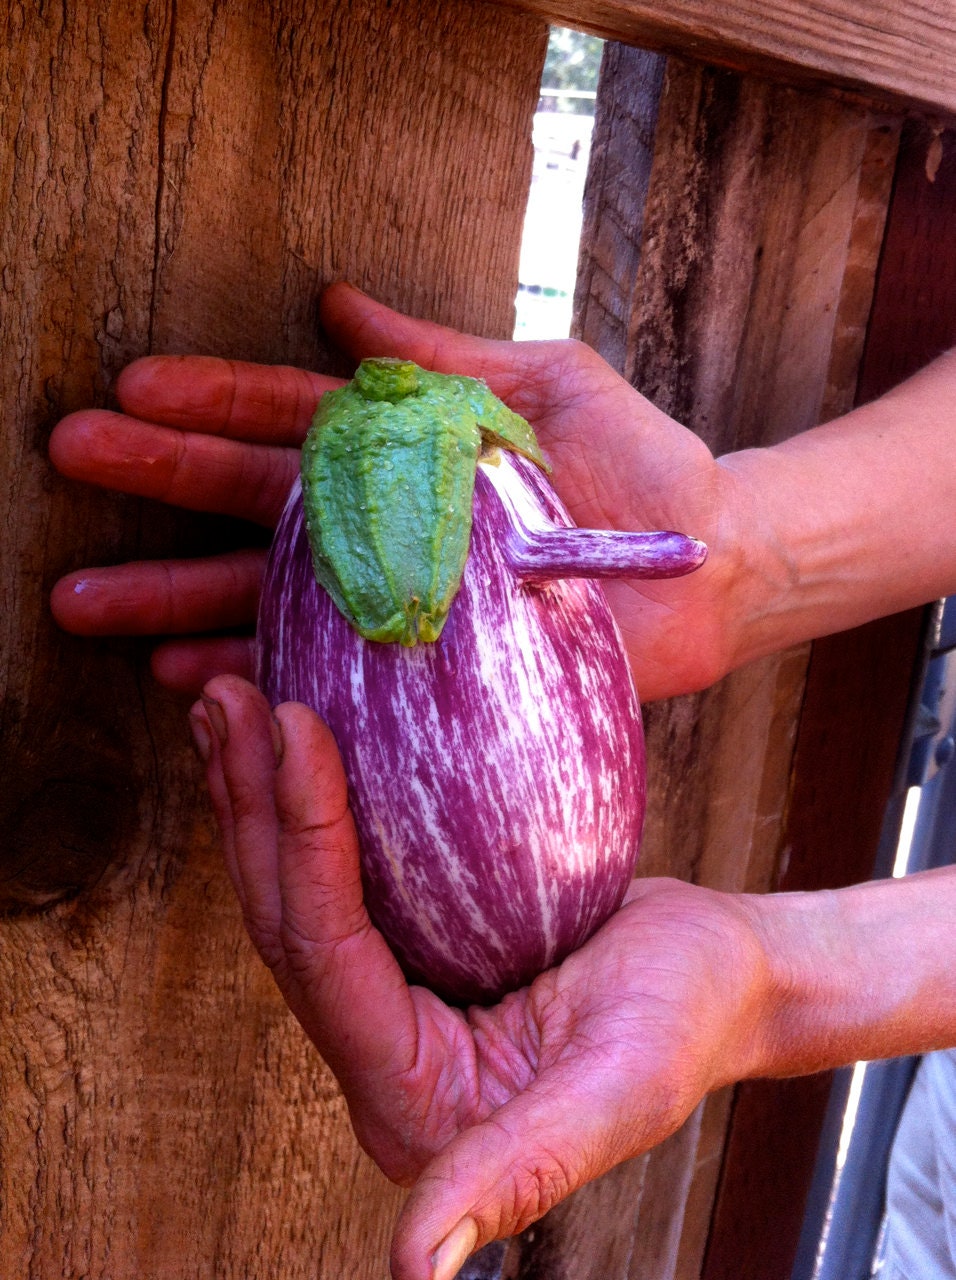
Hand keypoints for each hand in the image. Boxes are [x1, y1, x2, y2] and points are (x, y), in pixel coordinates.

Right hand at [50, 283, 744, 700]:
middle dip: (159, 481)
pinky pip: (329, 673)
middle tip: (65, 460)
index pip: (293, 418)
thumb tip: (338, 302)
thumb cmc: (641, 465)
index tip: (132, 388)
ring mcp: (401, 604)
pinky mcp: (428, 671)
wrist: (711, 564)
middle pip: (256, 503)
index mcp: (409, 452)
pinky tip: (188, 676)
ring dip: (177, 597)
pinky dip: (258, 674)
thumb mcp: (549, 382)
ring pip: (270, 595)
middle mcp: (390, 529)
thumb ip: (446, 355)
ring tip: (87, 598)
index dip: (214, 400)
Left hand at [193, 675, 770, 1279]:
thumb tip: (416, 1270)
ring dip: (256, 796)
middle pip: (288, 923)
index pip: (329, 960)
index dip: (303, 842)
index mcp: (414, 1102)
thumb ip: (521, 1169)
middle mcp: (382, 1056)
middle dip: (251, 807)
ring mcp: (390, 1002)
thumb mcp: (619, 1090)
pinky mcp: (409, 952)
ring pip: (297, 894)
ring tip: (225, 701)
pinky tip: (284, 736)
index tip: (292, 728)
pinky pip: (338, 872)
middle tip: (225, 698)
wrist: (728, 976)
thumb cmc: (691, 1023)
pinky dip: (305, 803)